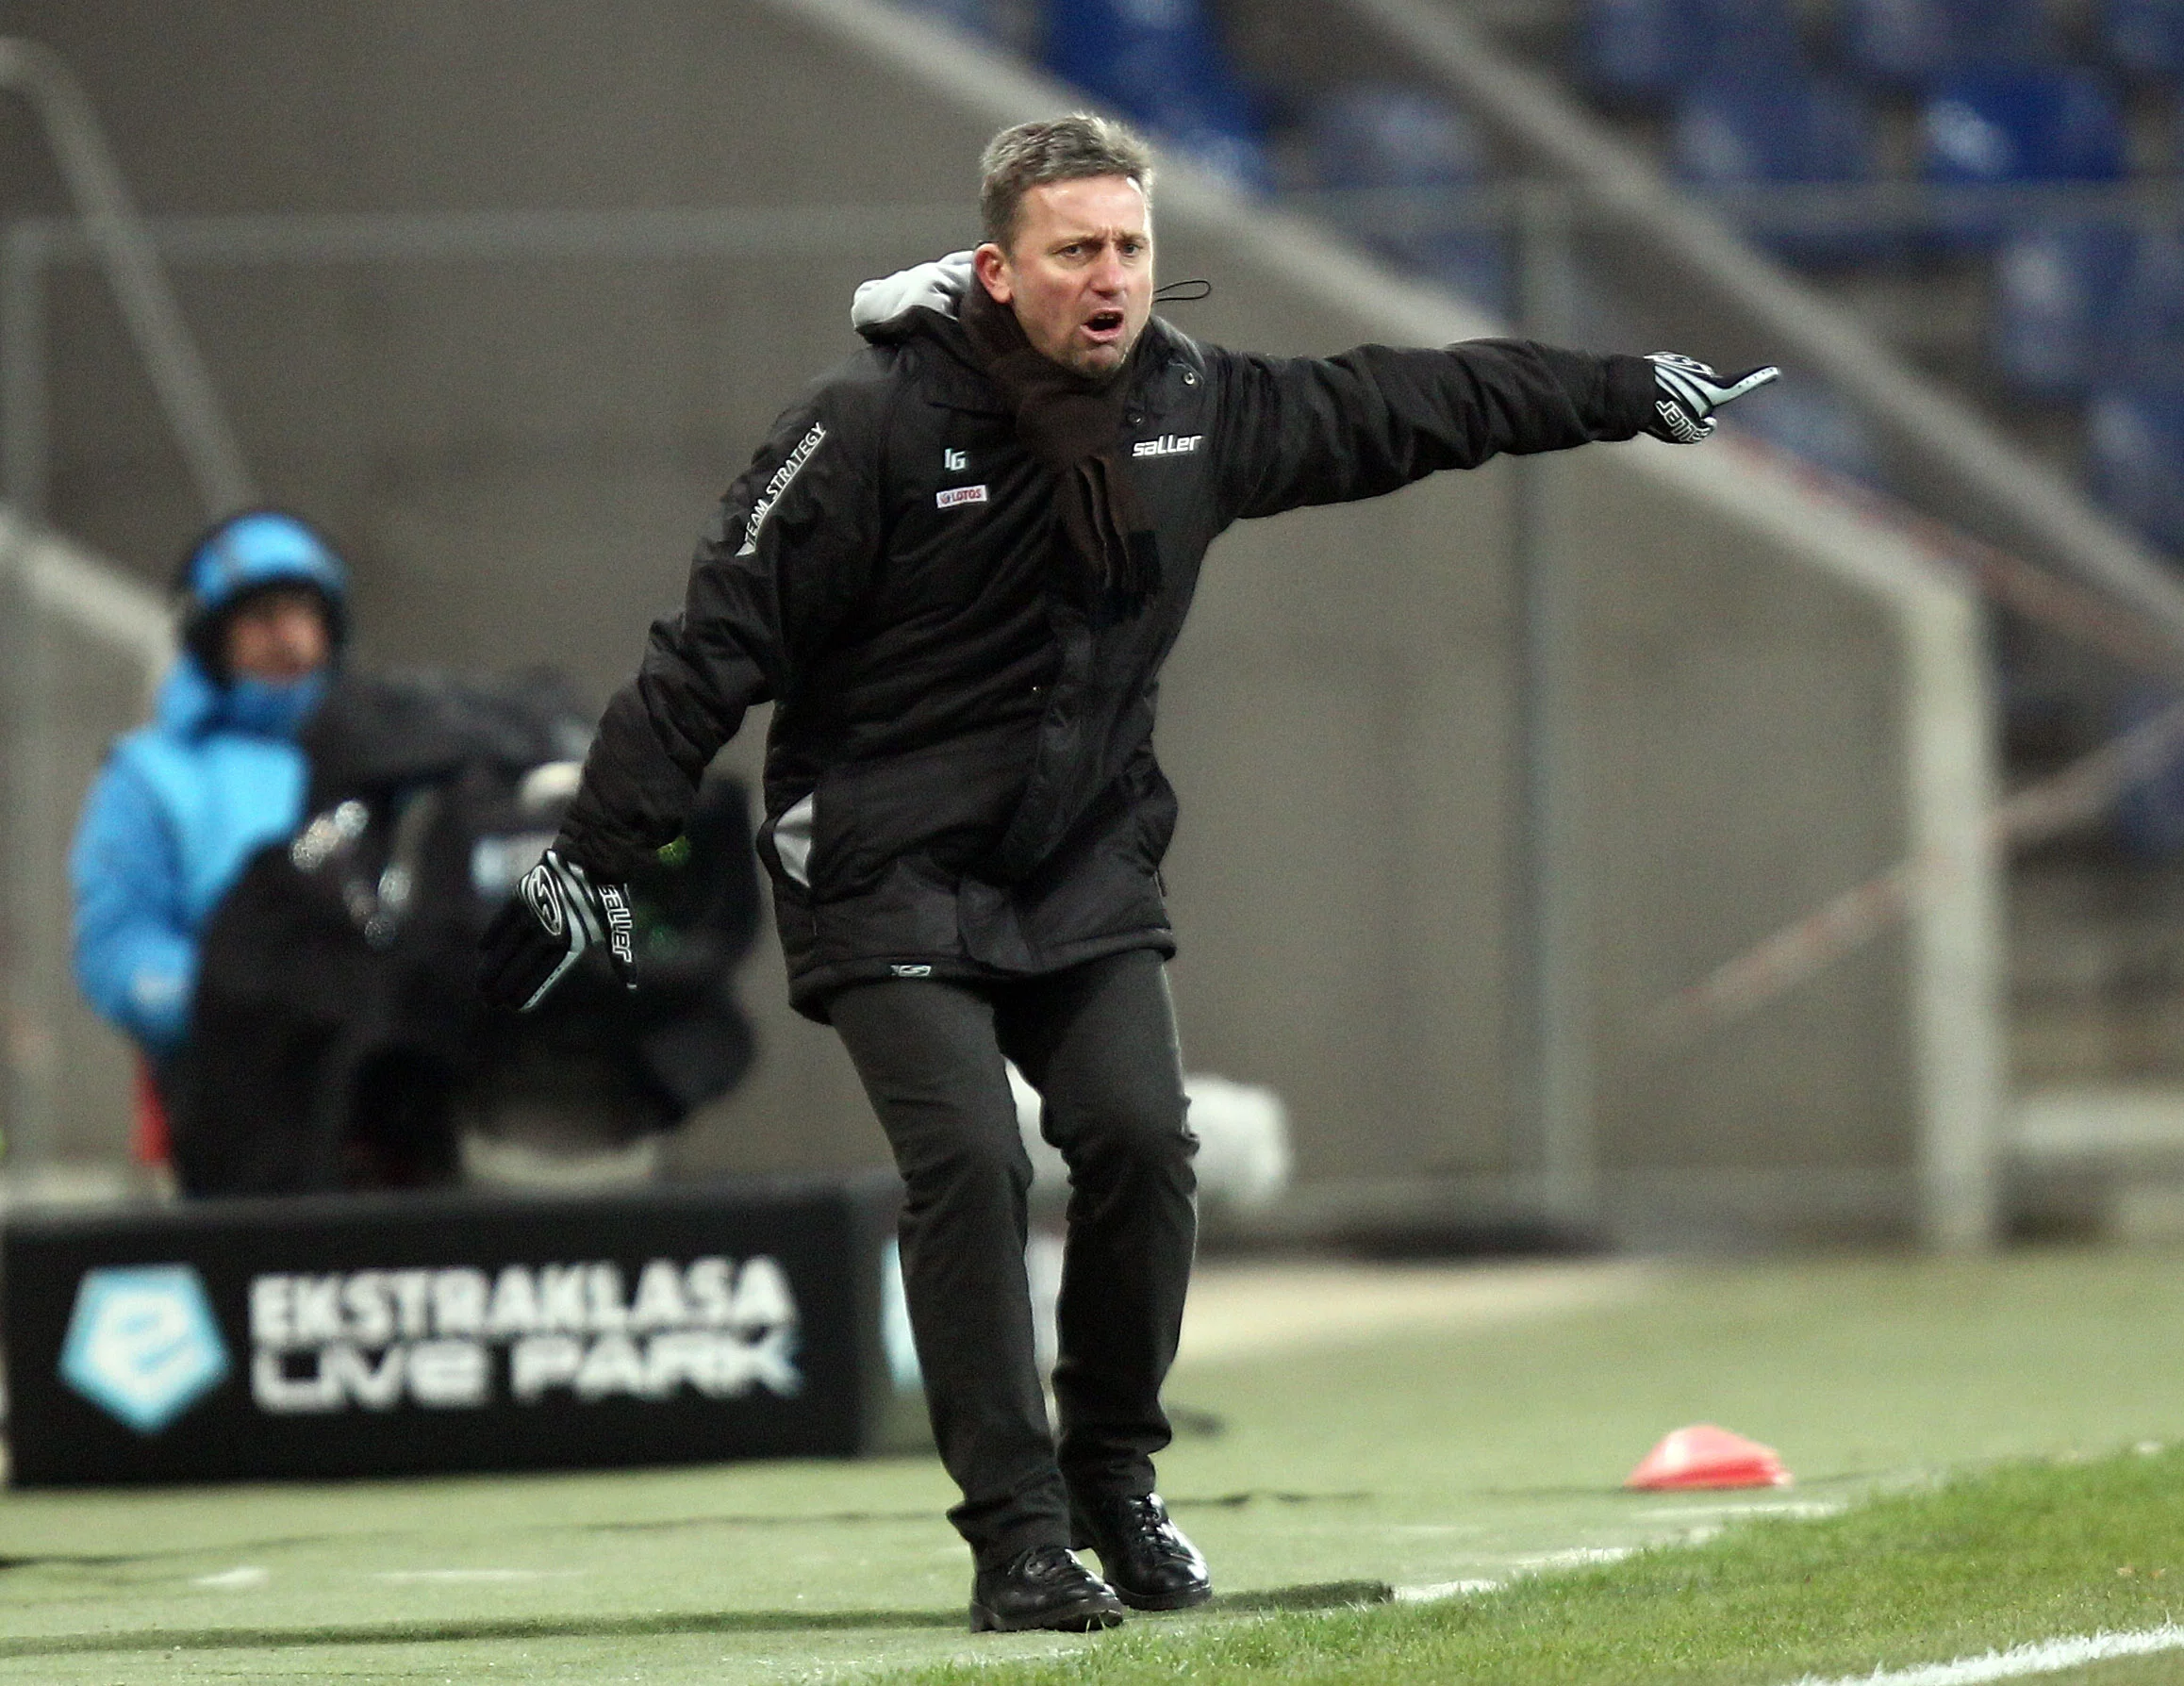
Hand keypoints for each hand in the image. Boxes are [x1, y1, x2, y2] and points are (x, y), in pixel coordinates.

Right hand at [477, 847, 635, 1011]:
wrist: (594, 856)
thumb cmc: (608, 895)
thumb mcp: (617, 927)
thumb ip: (619, 956)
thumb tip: (631, 985)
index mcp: (572, 941)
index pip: (544, 974)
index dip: (528, 990)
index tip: (513, 1006)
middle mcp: (550, 930)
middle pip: (520, 965)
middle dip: (503, 985)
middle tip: (489, 1002)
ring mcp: (534, 913)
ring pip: (507, 947)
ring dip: (492, 967)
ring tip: (481, 986)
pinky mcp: (522, 896)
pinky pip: (502, 921)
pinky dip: (492, 935)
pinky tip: (483, 951)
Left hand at [1643, 353, 1779, 443]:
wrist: (1628, 392)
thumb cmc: (1662, 415)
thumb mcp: (1687, 433)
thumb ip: (1702, 430)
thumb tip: (1707, 420)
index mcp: (1713, 389)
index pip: (1742, 384)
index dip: (1760, 380)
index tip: (1776, 373)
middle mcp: (1701, 373)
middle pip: (1705, 393)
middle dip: (1693, 405)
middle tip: (1671, 417)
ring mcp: (1683, 365)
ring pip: (1684, 387)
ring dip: (1673, 397)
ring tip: (1654, 407)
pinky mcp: (1664, 363)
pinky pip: (1667, 380)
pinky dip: (1659, 389)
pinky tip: (1646, 396)